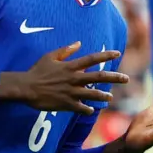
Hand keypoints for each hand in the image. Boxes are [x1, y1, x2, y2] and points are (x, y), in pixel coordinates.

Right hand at [3, 41, 129, 114]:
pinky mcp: (66, 104)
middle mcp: (74, 78)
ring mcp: (71, 92)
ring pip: (93, 94)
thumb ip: (66, 50)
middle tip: (126, 78)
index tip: (117, 53)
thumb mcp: (50, 56)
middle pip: (98, 76)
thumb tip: (79, 43)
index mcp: (71, 66)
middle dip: (114, 77)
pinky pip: (81, 108)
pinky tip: (91, 110)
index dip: (106, 55)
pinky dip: (87, 109)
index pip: (92, 58)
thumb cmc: (37, 71)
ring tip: (110, 97)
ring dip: (103, 95)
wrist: (26, 88)